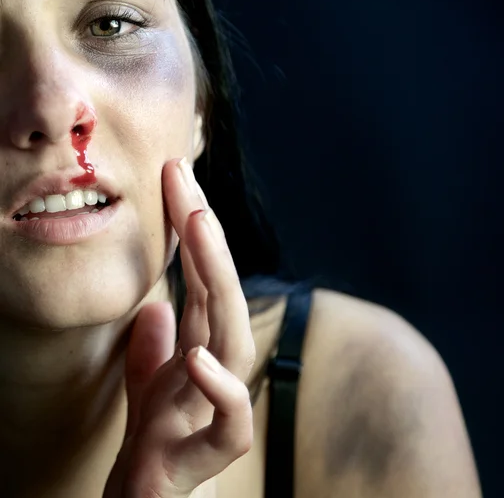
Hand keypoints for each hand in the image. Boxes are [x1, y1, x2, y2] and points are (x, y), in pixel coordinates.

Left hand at [103, 157, 255, 497]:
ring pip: (232, 336)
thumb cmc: (156, 438)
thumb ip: (155, 343)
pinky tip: (198, 354)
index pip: (204, 277)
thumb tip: (157, 307)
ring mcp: (218, 403)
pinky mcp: (215, 449)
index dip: (192, 228)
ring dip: (220, 280)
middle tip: (184, 180)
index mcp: (202, 343)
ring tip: (201, 226)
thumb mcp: (149, 380)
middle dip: (206, 235)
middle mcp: (217, 364)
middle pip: (221, 291)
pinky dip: (221, 386)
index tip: (176, 178)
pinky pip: (229, 418)